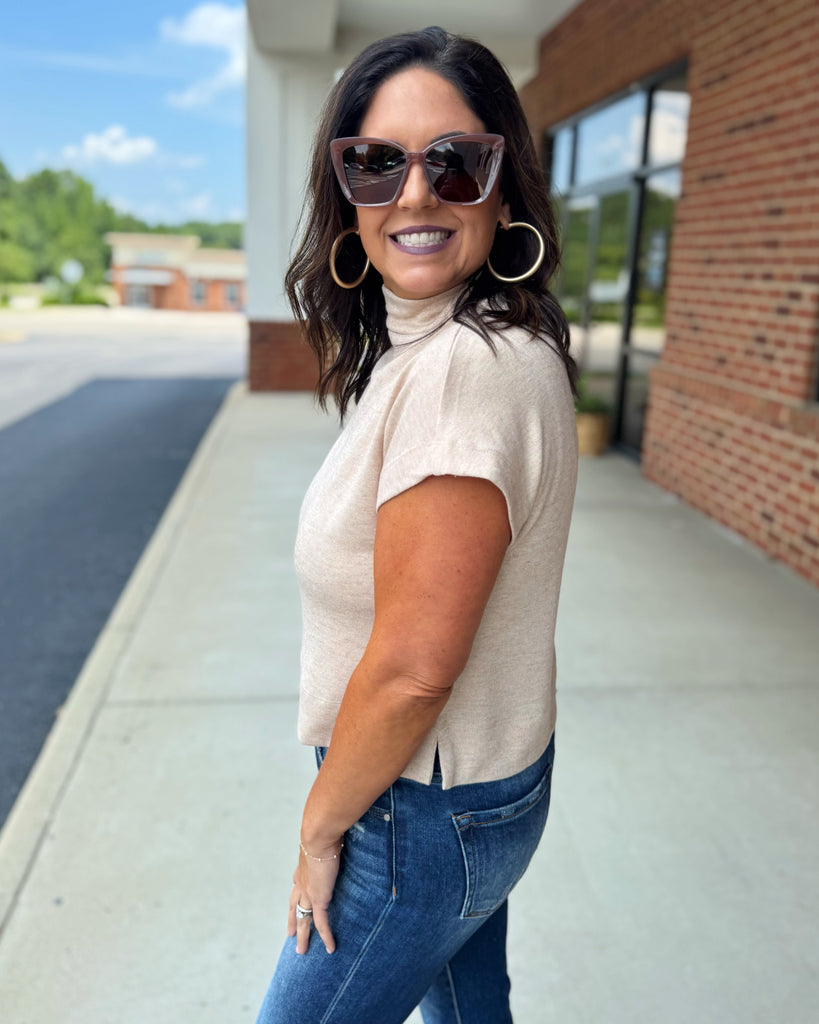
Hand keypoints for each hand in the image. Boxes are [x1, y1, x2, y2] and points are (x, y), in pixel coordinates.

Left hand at [287, 837, 341, 954]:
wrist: (318, 838)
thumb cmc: (322, 833)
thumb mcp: (322, 839)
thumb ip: (327, 841)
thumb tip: (335, 833)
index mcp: (302, 868)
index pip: (296, 884)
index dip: (296, 892)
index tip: (295, 895)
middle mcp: (301, 883)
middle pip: (293, 906)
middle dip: (292, 920)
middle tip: (289, 934)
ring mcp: (308, 894)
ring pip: (303, 920)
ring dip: (302, 936)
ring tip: (301, 950)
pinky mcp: (318, 900)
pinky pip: (322, 924)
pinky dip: (326, 937)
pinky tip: (330, 948)